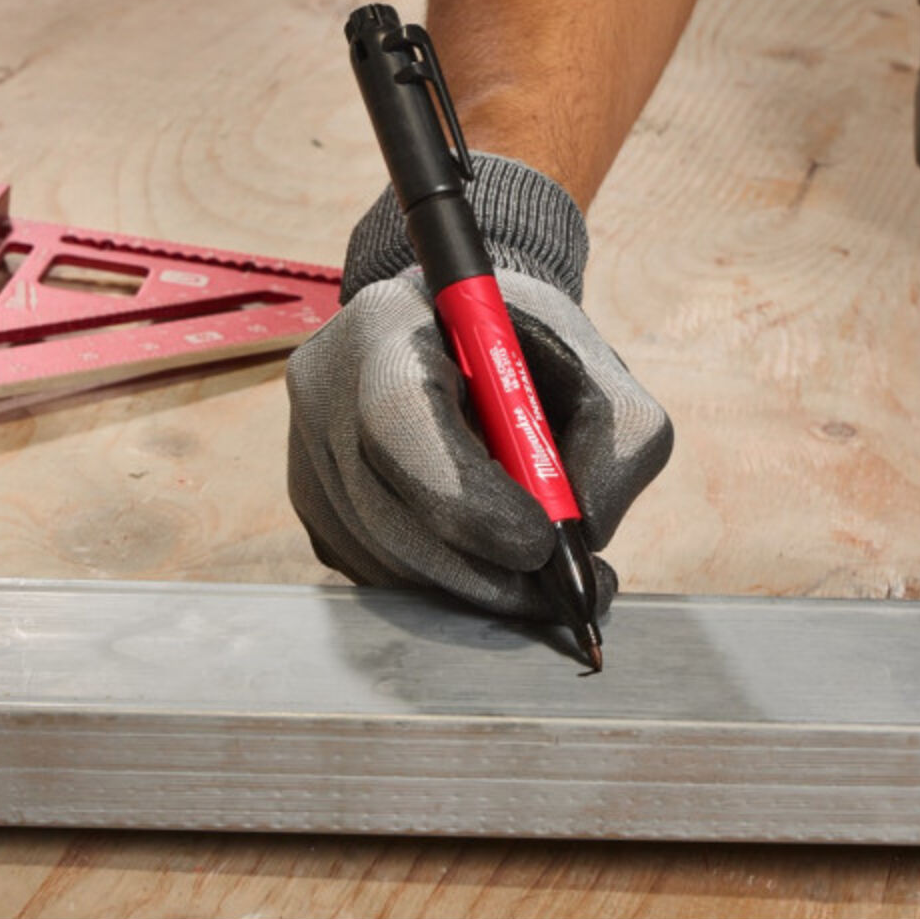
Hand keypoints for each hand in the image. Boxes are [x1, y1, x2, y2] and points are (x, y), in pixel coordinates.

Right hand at [286, 264, 672, 620]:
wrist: (457, 331)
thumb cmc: (528, 351)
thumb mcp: (595, 371)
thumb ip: (612, 445)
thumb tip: (586, 535)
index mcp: (389, 323)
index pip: (400, 420)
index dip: (468, 496)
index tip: (541, 541)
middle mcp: (327, 386)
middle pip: (386, 509)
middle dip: (481, 570)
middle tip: (556, 595)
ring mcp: (307, 448)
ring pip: (382, 555)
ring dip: (466, 584)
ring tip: (531, 573)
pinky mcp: (311, 501)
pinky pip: (371, 569)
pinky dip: (438, 583)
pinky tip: (483, 559)